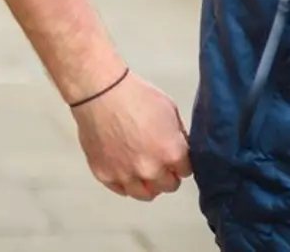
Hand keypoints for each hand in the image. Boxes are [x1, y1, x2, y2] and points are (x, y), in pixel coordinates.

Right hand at [71, 70, 192, 199]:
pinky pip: (122, 190)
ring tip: (147, 172)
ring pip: (146, 194)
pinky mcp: (105, 176)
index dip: (184, 164)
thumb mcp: (171, 111)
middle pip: (169, 186)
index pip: (187, 171)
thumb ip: (178, 136)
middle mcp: (150, 169)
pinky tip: (129, 171)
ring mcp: (126, 176)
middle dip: (170, 176)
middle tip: (164, 165)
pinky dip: (127, 183)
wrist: (102, 95)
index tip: (180, 159)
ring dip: (150, 185)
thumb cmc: (138, 97)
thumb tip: (182, 148)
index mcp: (171, 152)